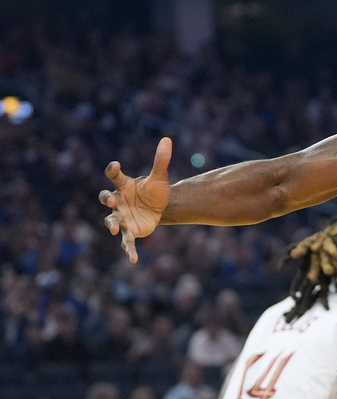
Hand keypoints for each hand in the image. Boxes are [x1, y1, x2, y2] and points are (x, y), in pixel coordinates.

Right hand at [99, 137, 172, 262]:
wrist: (160, 209)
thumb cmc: (155, 191)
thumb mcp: (160, 178)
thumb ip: (161, 160)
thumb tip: (168, 139)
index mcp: (124, 186)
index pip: (114, 176)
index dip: (113, 170)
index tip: (116, 165)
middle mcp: (118, 201)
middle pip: (106, 199)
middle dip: (107, 200)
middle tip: (111, 202)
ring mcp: (122, 217)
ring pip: (111, 221)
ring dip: (111, 224)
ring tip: (115, 229)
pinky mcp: (130, 231)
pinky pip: (127, 241)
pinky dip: (128, 250)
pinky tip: (133, 259)